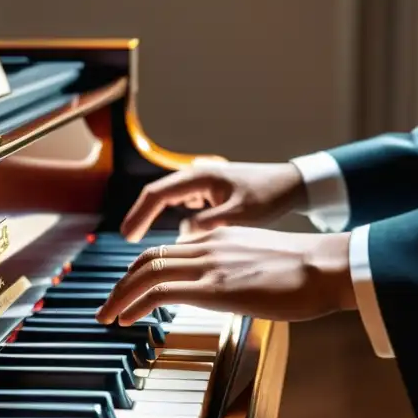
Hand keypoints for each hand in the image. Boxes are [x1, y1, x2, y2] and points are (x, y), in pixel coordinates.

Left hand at [95, 226, 356, 324]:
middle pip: (148, 259)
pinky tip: (127, 318)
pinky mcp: (215, 288)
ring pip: (147, 273)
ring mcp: (210, 266)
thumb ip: (239, 269)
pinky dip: (137, 304)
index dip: (140, 270)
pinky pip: (162, 292)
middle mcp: (208, 246)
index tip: (128, 287)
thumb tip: (233, 287)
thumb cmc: (307, 272)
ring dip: (120, 296)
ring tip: (107, 315)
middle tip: (107, 305)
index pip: (166, 250)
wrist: (327, 267)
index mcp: (219, 239)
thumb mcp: (263, 262)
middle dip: (121, 283)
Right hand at [120, 161, 307, 241]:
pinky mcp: (208, 191)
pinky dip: (167, 218)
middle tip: (126, 241)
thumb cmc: (270, 195)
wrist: (291, 183)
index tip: (128, 238)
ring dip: (151, 217)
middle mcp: (195, 176)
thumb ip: (210, 224)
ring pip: (166, 199)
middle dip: (139, 217)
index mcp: (199, 177)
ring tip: (139, 241)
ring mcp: (201, 182)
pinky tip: (167, 237)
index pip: (157, 194)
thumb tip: (182, 237)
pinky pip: (179, 203)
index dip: (139, 216)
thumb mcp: (241, 213)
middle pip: (156, 195)